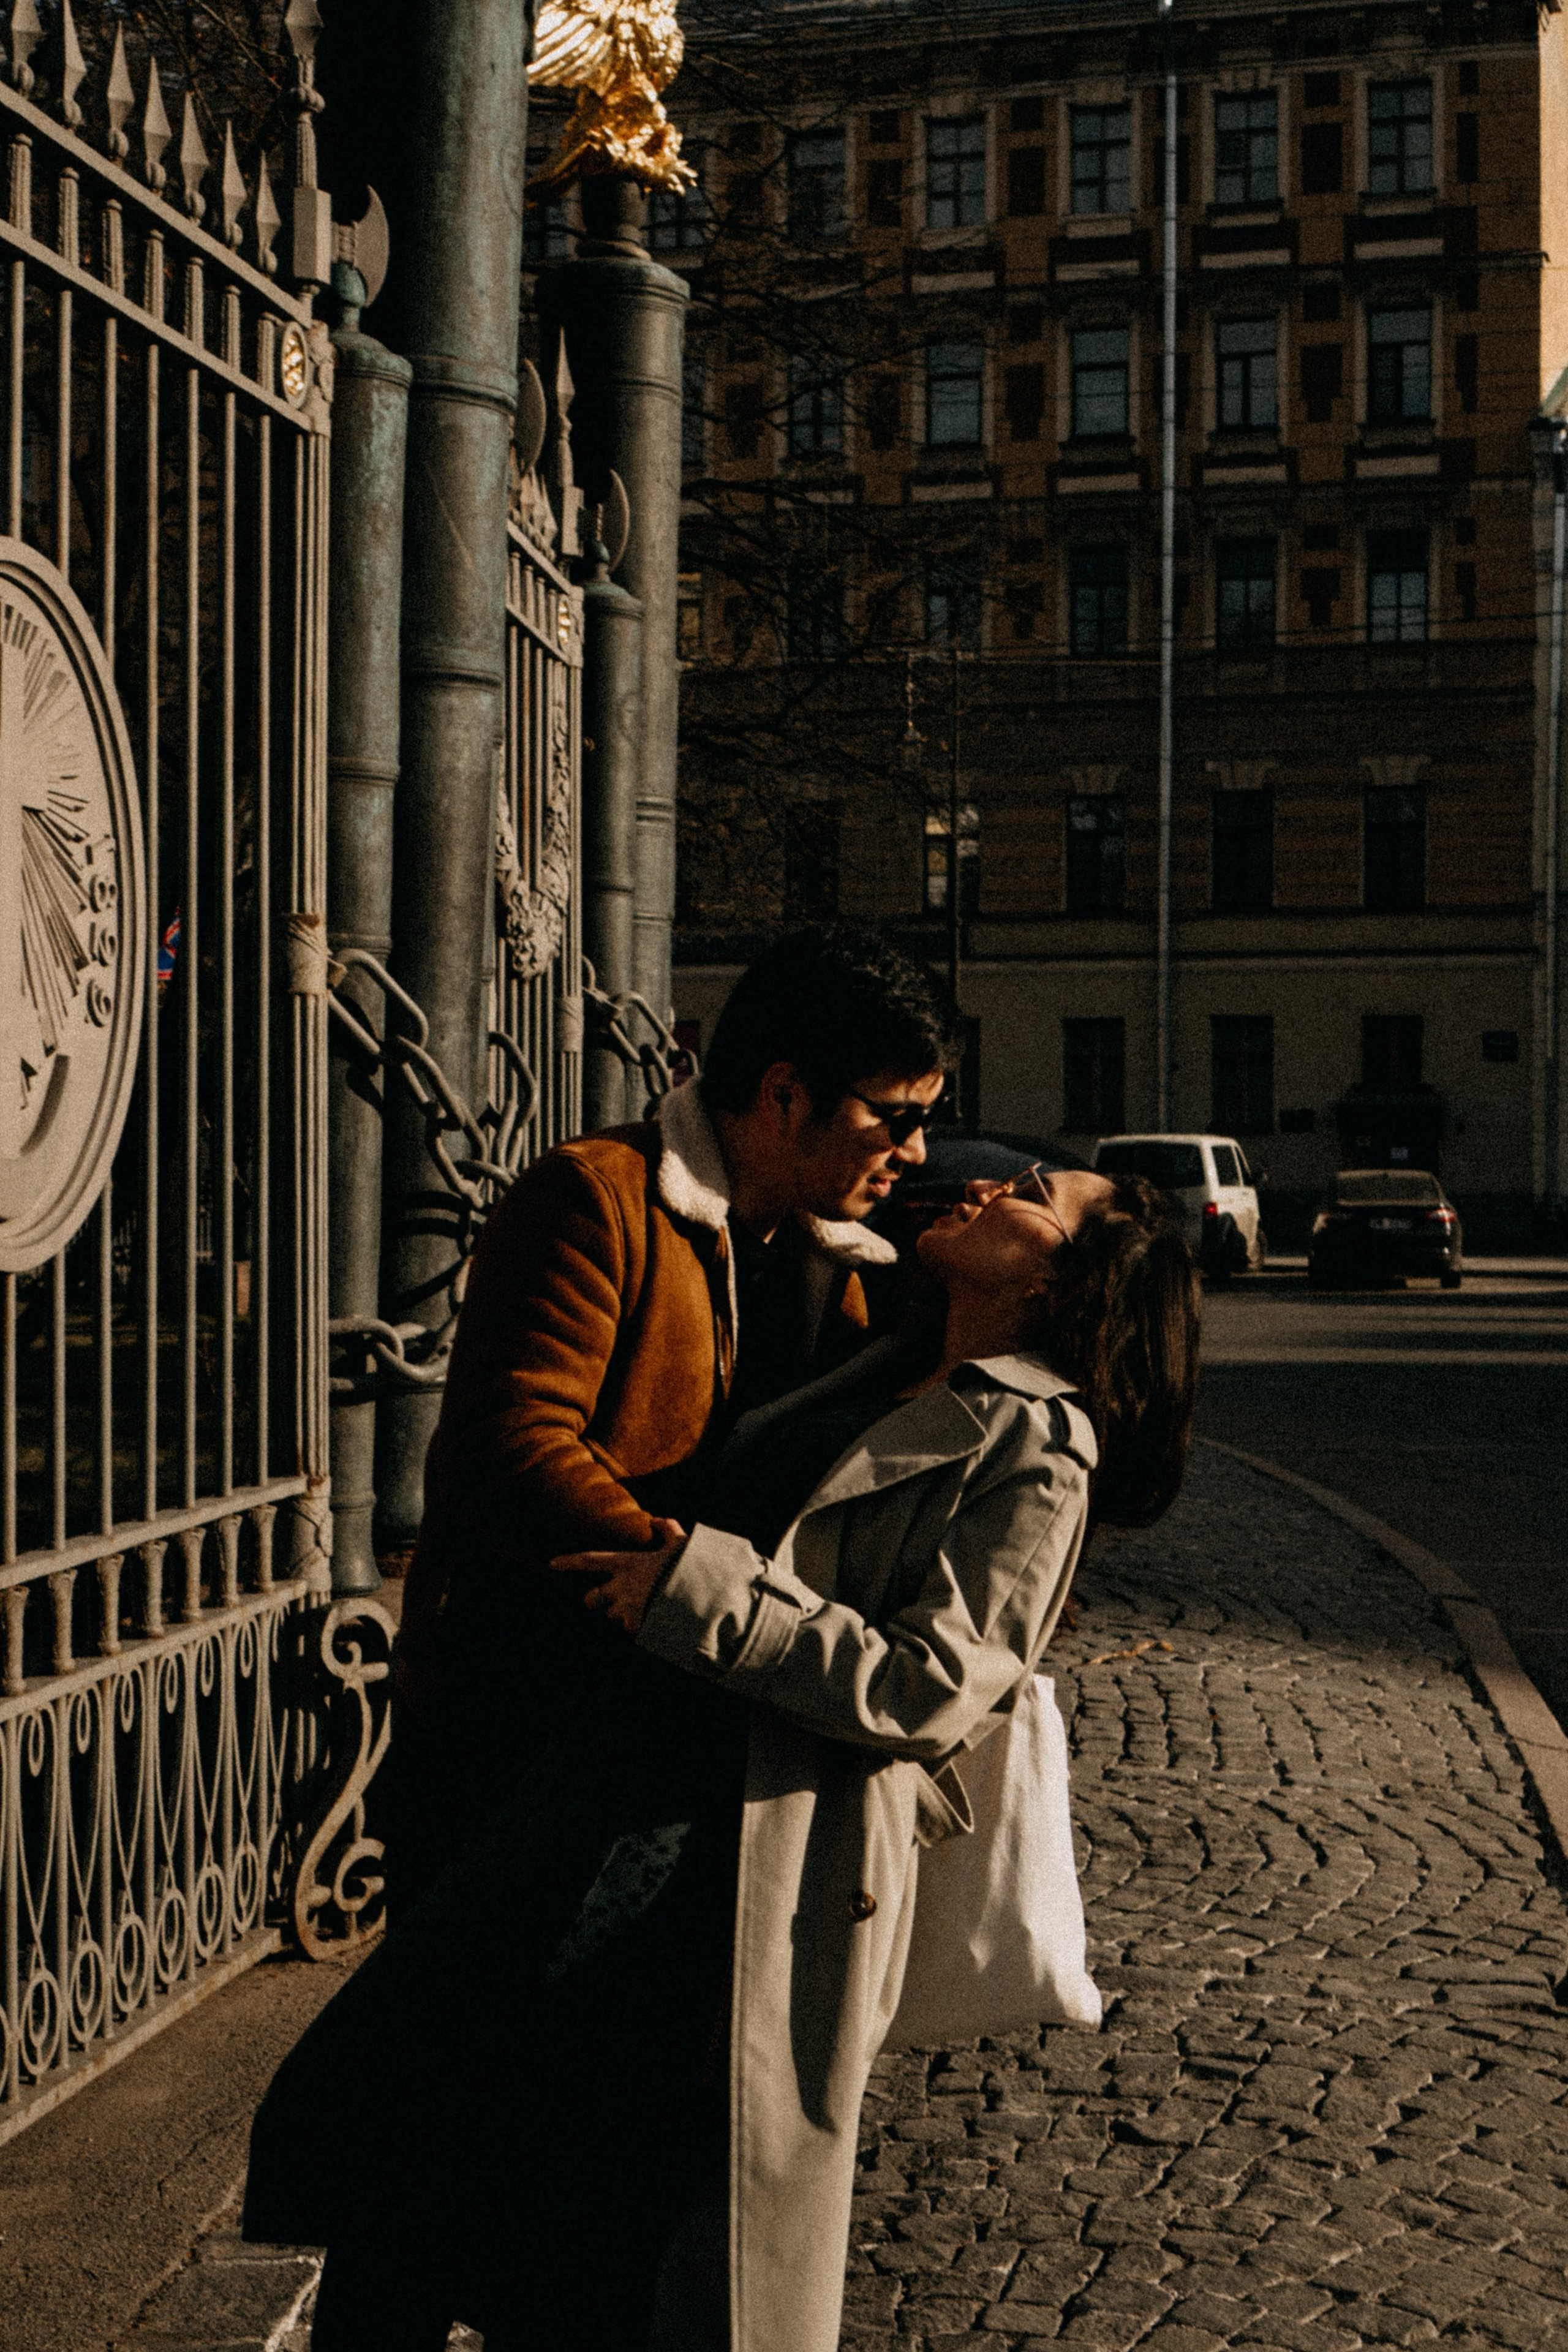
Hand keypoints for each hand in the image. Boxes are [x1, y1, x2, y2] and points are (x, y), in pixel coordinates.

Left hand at [550, 1517, 687, 1635]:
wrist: (698, 1599)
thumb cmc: (688, 1568)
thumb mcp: (680, 1544)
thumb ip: (667, 1529)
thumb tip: (656, 1519)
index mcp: (627, 1563)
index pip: (590, 1560)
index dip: (570, 1562)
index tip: (553, 1564)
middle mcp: (621, 1587)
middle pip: (592, 1598)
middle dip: (594, 1600)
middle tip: (602, 1600)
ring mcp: (627, 1608)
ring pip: (612, 1616)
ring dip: (621, 1614)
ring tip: (640, 1608)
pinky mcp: (637, 1626)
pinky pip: (630, 1629)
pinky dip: (638, 1626)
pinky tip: (653, 1620)